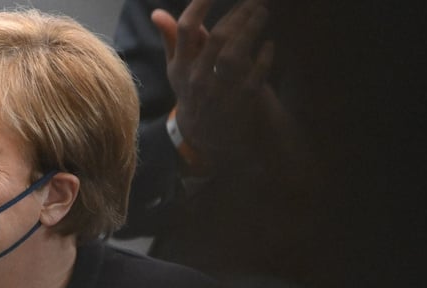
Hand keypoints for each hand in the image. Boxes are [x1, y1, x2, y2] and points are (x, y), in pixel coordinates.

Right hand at [153, 0, 274, 168]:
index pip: (186, 28)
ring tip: (262, 12)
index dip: (200, 3)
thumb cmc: (194, 91)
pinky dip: (265, 57)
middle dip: (239, 13)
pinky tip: (269, 44)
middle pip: (219, 36)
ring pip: (237, 54)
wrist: (207, 135)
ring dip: (252, 28)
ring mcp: (219, 92)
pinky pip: (256, 75)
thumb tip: (157, 13)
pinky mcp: (241, 102)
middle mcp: (197, 79)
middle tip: (254, 0)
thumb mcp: (178, 70)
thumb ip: (171, 39)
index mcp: (181, 67)